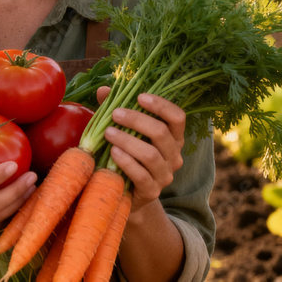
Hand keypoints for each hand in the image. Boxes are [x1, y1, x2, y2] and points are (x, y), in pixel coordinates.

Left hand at [96, 87, 185, 213]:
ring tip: (108, 133)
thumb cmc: (125, 154)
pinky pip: (141, 175)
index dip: (161, 105)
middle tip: (115, 114)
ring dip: (127, 140)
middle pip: (161, 133)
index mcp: (173, 137)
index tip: (140, 97)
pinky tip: (113, 152)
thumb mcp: (123, 130)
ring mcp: (165, 175)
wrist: (124, 192)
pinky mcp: (152, 192)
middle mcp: (174, 156)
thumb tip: (104, 89)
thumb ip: (115, 109)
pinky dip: (126, 161)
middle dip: (137, 120)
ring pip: (151, 155)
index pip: (178, 117)